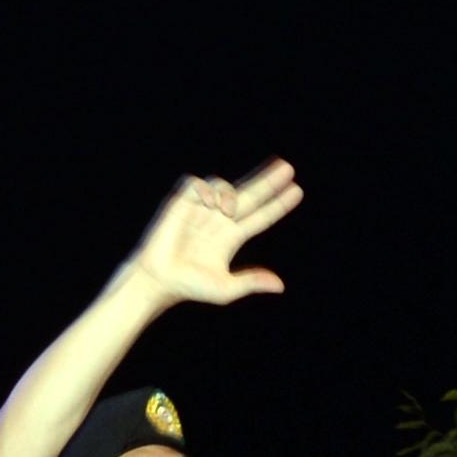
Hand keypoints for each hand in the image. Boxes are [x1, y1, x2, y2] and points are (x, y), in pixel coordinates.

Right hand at [128, 160, 303, 308]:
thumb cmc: (189, 286)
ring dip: (230, 194)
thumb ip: (251, 282)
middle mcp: (219, 220)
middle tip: (288, 167)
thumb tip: (280, 285)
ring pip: (225, 186)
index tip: (297, 190)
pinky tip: (209, 202)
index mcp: (232, 237)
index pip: (261, 217)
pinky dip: (205, 188)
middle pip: (251, 194)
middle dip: (269, 181)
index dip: (279, 204)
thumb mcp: (225, 289)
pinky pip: (197, 184)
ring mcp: (201, 210)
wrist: (159, 279)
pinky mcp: (181, 203)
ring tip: (227, 211)